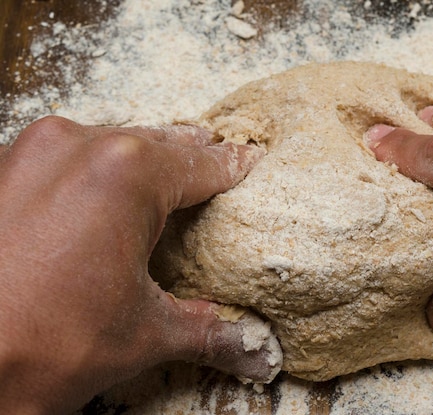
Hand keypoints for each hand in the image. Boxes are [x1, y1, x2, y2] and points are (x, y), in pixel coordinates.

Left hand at [0, 116, 280, 414]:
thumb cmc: (40, 346)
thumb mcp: (145, 334)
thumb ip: (207, 330)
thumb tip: (254, 352)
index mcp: (126, 174)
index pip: (199, 164)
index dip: (230, 166)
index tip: (246, 160)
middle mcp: (75, 146)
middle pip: (155, 143)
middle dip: (188, 153)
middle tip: (212, 153)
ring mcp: (30, 152)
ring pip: (107, 142)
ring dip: (139, 155)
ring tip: (164, 168)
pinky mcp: (0, 168)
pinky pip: (64, 154)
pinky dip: (92, 166)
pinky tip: (101, 189)